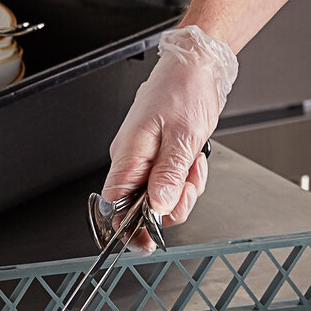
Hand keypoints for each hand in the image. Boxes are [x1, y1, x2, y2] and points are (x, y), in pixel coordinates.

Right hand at [100, 24, 237, 250]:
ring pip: (162, 198)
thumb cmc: (185, 91)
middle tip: (188, 183)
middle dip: (172, 204)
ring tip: (194, 163)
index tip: (146, 243)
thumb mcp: (183, 137)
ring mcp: (145, 160)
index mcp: (127, 156)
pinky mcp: (159, 158)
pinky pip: (172, 184)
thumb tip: (158, 207)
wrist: (196, 66)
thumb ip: (169, 176)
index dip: (127, 230)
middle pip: (142, 208)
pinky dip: (188, 179)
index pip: (114, 207)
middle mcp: (131, 161)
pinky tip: (194, 159)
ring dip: (184, 190)